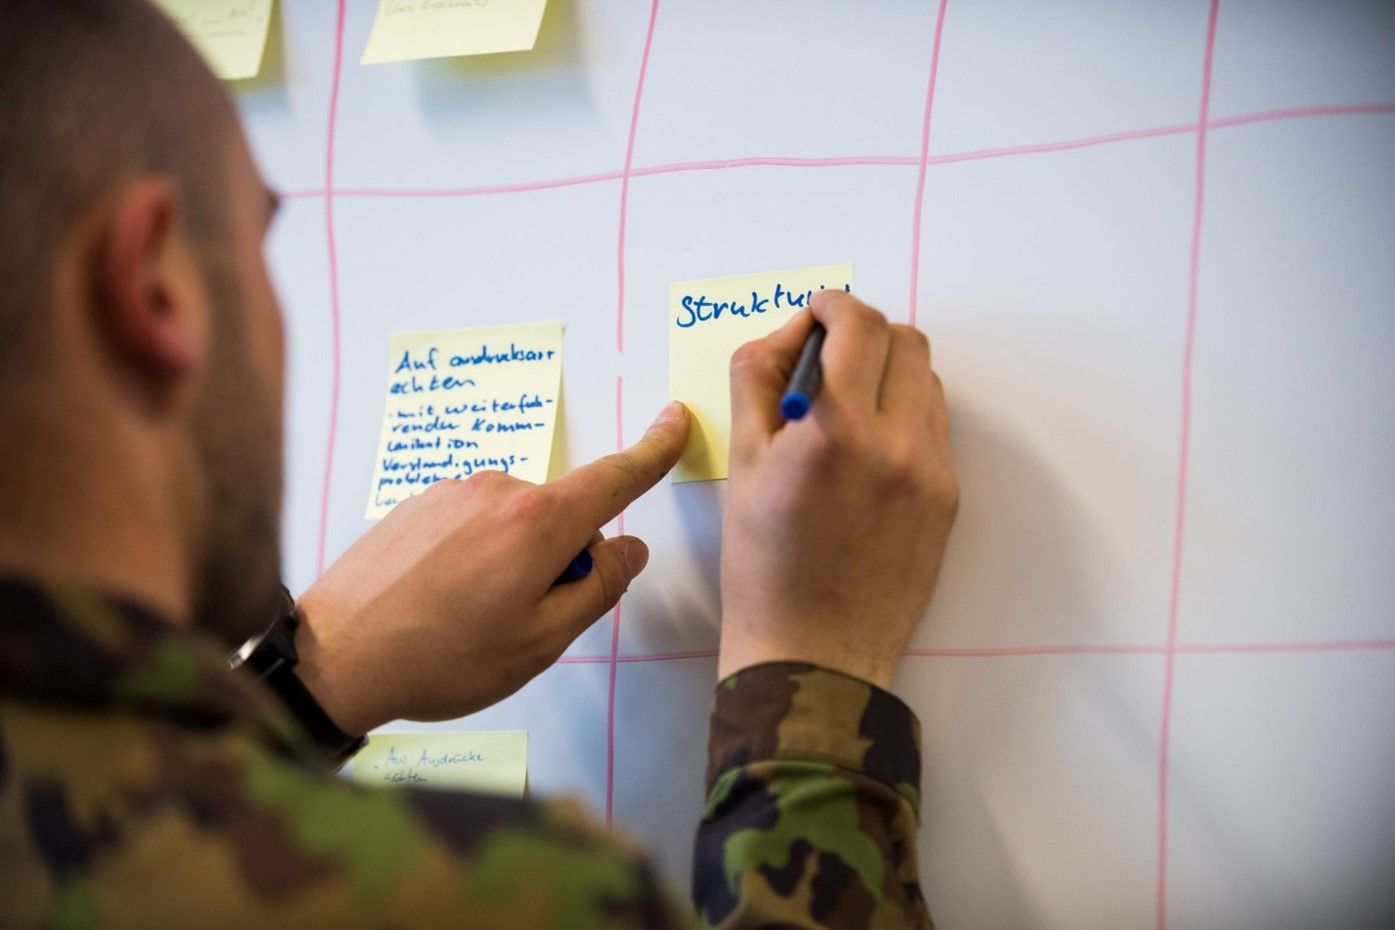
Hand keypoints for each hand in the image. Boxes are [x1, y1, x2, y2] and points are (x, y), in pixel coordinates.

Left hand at [293, 403, 689, 734]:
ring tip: (469, 619)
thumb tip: (628, 550)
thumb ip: (598, 588)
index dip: (652, 452)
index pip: (614, 478)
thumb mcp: (542, 640)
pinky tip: (439, 602)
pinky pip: (473, 524)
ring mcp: (453, 492)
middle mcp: (498, 490)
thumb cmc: (442, 658)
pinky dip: (474, 557)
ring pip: (515, 524)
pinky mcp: (418, 503)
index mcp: (538, 521)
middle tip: (519, 622)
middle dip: (561, 560)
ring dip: (514, 562)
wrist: (333, 657)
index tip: (674, 421)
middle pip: (562, 515)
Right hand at [718, 292, 957, 687]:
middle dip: (863, 331)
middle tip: (827, 353)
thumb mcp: (742, 463)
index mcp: (838, 430)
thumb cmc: (764, 564)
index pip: (857, 324)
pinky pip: (934, 427)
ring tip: (848, 404)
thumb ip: (758, 380)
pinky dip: (904, 414)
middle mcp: (897, 443)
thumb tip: (788, 332)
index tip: (815, 313)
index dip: (832, 305)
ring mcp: (931, 472)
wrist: (814, 650)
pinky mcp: (948, 499)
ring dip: (889, 370)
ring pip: (926, 380)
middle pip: (903, 340)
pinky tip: (868, 446)